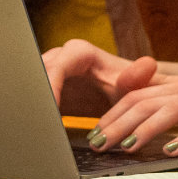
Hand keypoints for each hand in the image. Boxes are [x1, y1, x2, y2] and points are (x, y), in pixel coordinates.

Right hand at [40, 39, 155, 116]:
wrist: (122, 95)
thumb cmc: (130, 90)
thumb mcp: (134, 88)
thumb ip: (137, 79)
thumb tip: (147, 64)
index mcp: (80, 53)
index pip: (57, 66)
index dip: (50, 86)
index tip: (50, 109)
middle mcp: (61, 57)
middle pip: (37, 74)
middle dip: (35, 97)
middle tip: (36, 122)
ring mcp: (50, 71)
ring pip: (30, 83)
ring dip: (30, 104)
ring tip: (34, 126)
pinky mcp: (45, 87)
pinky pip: (32, 96)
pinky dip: (32, 109)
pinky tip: (36, 126)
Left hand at [90, 73, 177, 155]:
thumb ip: (175, 104)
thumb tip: (141, 119)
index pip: (140, 93)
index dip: (113, 111)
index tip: (95, 130)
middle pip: (147, 100)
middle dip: (117, 122)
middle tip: (97, 143)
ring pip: (168, 111)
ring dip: (141, 130)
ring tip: (123, 147)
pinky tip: (168, 152)